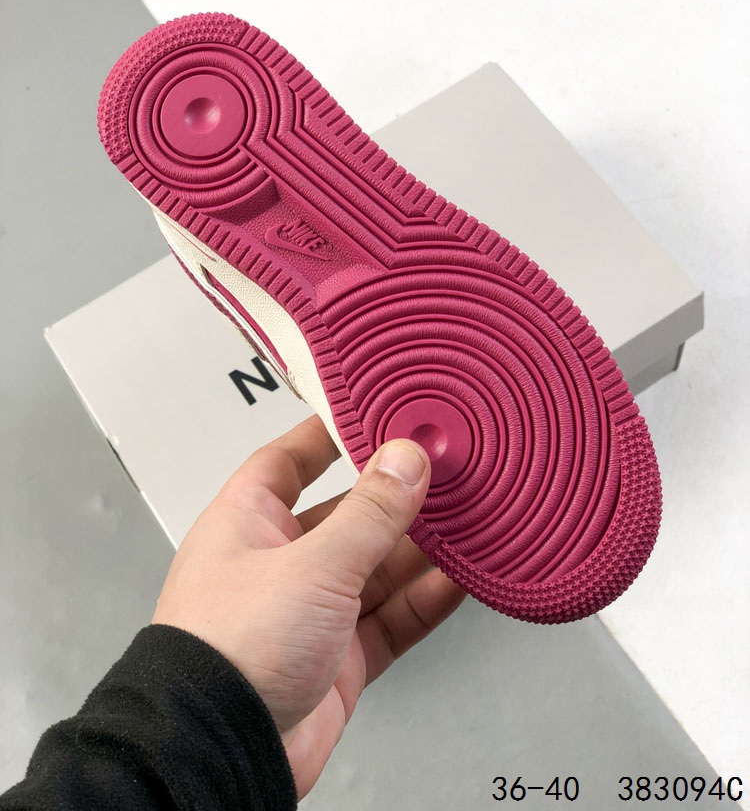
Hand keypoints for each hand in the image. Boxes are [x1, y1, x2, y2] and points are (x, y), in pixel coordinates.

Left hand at [152, 415, 465, 797]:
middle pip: (348, 515)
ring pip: (377, 568)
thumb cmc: (230, 651)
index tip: (371, 413)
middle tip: (444, 471)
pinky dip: (426, 600)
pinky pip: (392, 618)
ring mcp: (311, 612)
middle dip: (395, 498)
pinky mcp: (339, 659)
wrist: (222, 752)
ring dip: (421, 549)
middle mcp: (279, 563)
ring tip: (468, 519)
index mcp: (249, 523)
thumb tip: (405, 460)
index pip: (288, 461)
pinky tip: (460, 579)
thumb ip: (368, 514)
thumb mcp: (312, 565)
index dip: (328, 435)